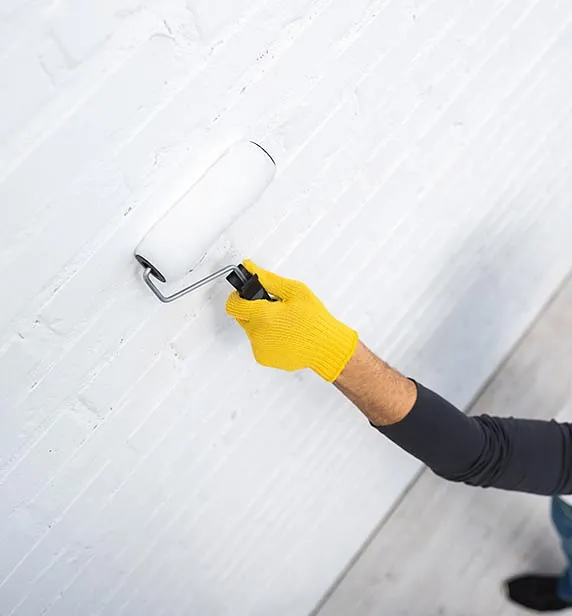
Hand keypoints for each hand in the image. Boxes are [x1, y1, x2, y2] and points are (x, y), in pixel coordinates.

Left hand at [226, 260, 357, 381]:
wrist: (326, 347)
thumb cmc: (314, 320)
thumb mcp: (294, 291)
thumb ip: (267, 279)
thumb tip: (249, 268)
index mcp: (263, 315)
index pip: (233, 304)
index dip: (238, 296)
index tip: (247, 295)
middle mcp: (257, 334)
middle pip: (241, 316)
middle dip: (252, 309)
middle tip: (274, 308)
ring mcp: (259, 348)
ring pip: (250, 330)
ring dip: (261, 324)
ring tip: (283, 323)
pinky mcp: (263, 358)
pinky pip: (258, 343)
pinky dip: (267, 338)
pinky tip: (284, 335)